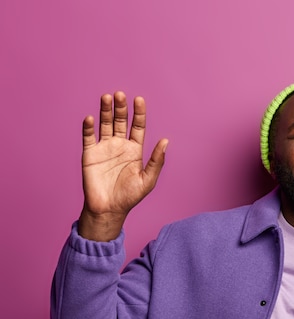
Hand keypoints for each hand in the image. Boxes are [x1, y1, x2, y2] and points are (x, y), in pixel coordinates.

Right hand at [78, 92, 167, 240]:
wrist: (109, 209)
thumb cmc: (130, 196)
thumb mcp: (148, 179)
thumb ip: (156, 160)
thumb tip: (166, 140)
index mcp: (135, 150)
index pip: (138, 126)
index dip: (138, 113)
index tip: (139, 99)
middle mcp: (120, 145)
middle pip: (121, 121)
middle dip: (121, 108)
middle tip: (120, 94)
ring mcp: (104, 148)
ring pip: (105, 124)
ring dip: (105, 111)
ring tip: (106, 97)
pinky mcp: (90, 154)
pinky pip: (88, 137)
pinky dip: (88, 127)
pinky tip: (90, 118)